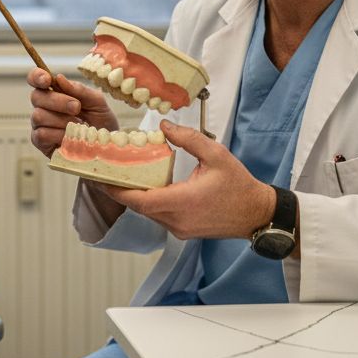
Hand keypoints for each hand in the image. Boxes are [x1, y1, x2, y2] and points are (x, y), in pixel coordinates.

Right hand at [27, 67, 117, 157]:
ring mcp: (40, 124)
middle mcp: (43, 106)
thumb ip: (79, 90)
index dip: (37, 76)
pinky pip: (41, 134)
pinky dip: (57, 134)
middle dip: (57, 101)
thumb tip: (59, 78)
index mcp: (55, 92)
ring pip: (38, 115)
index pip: (36, 79)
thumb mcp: (97, 102)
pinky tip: (70, 137)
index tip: (47, 80)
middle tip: (77, 107)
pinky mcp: (40, 142)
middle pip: (36, 96)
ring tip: (78, 125)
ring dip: (61, 119)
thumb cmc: (100, 122)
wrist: (106, 147)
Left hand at [99, 121, 275, 240]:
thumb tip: (164, 126)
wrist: (257, 214)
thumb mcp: (216, 154)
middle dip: (120, 191)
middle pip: (139, 207)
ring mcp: (179, 229)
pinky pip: (158, 217)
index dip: (117, 191)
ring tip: (121, 177)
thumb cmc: (239, 185)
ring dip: (135, 197)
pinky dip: (148, 202)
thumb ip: (189, 138)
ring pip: (148, 213)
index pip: (140, 200)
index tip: (101, 179)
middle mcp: (177, 220)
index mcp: (183, 202)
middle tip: (104, 173)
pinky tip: (145, 187)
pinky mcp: (183, 231)